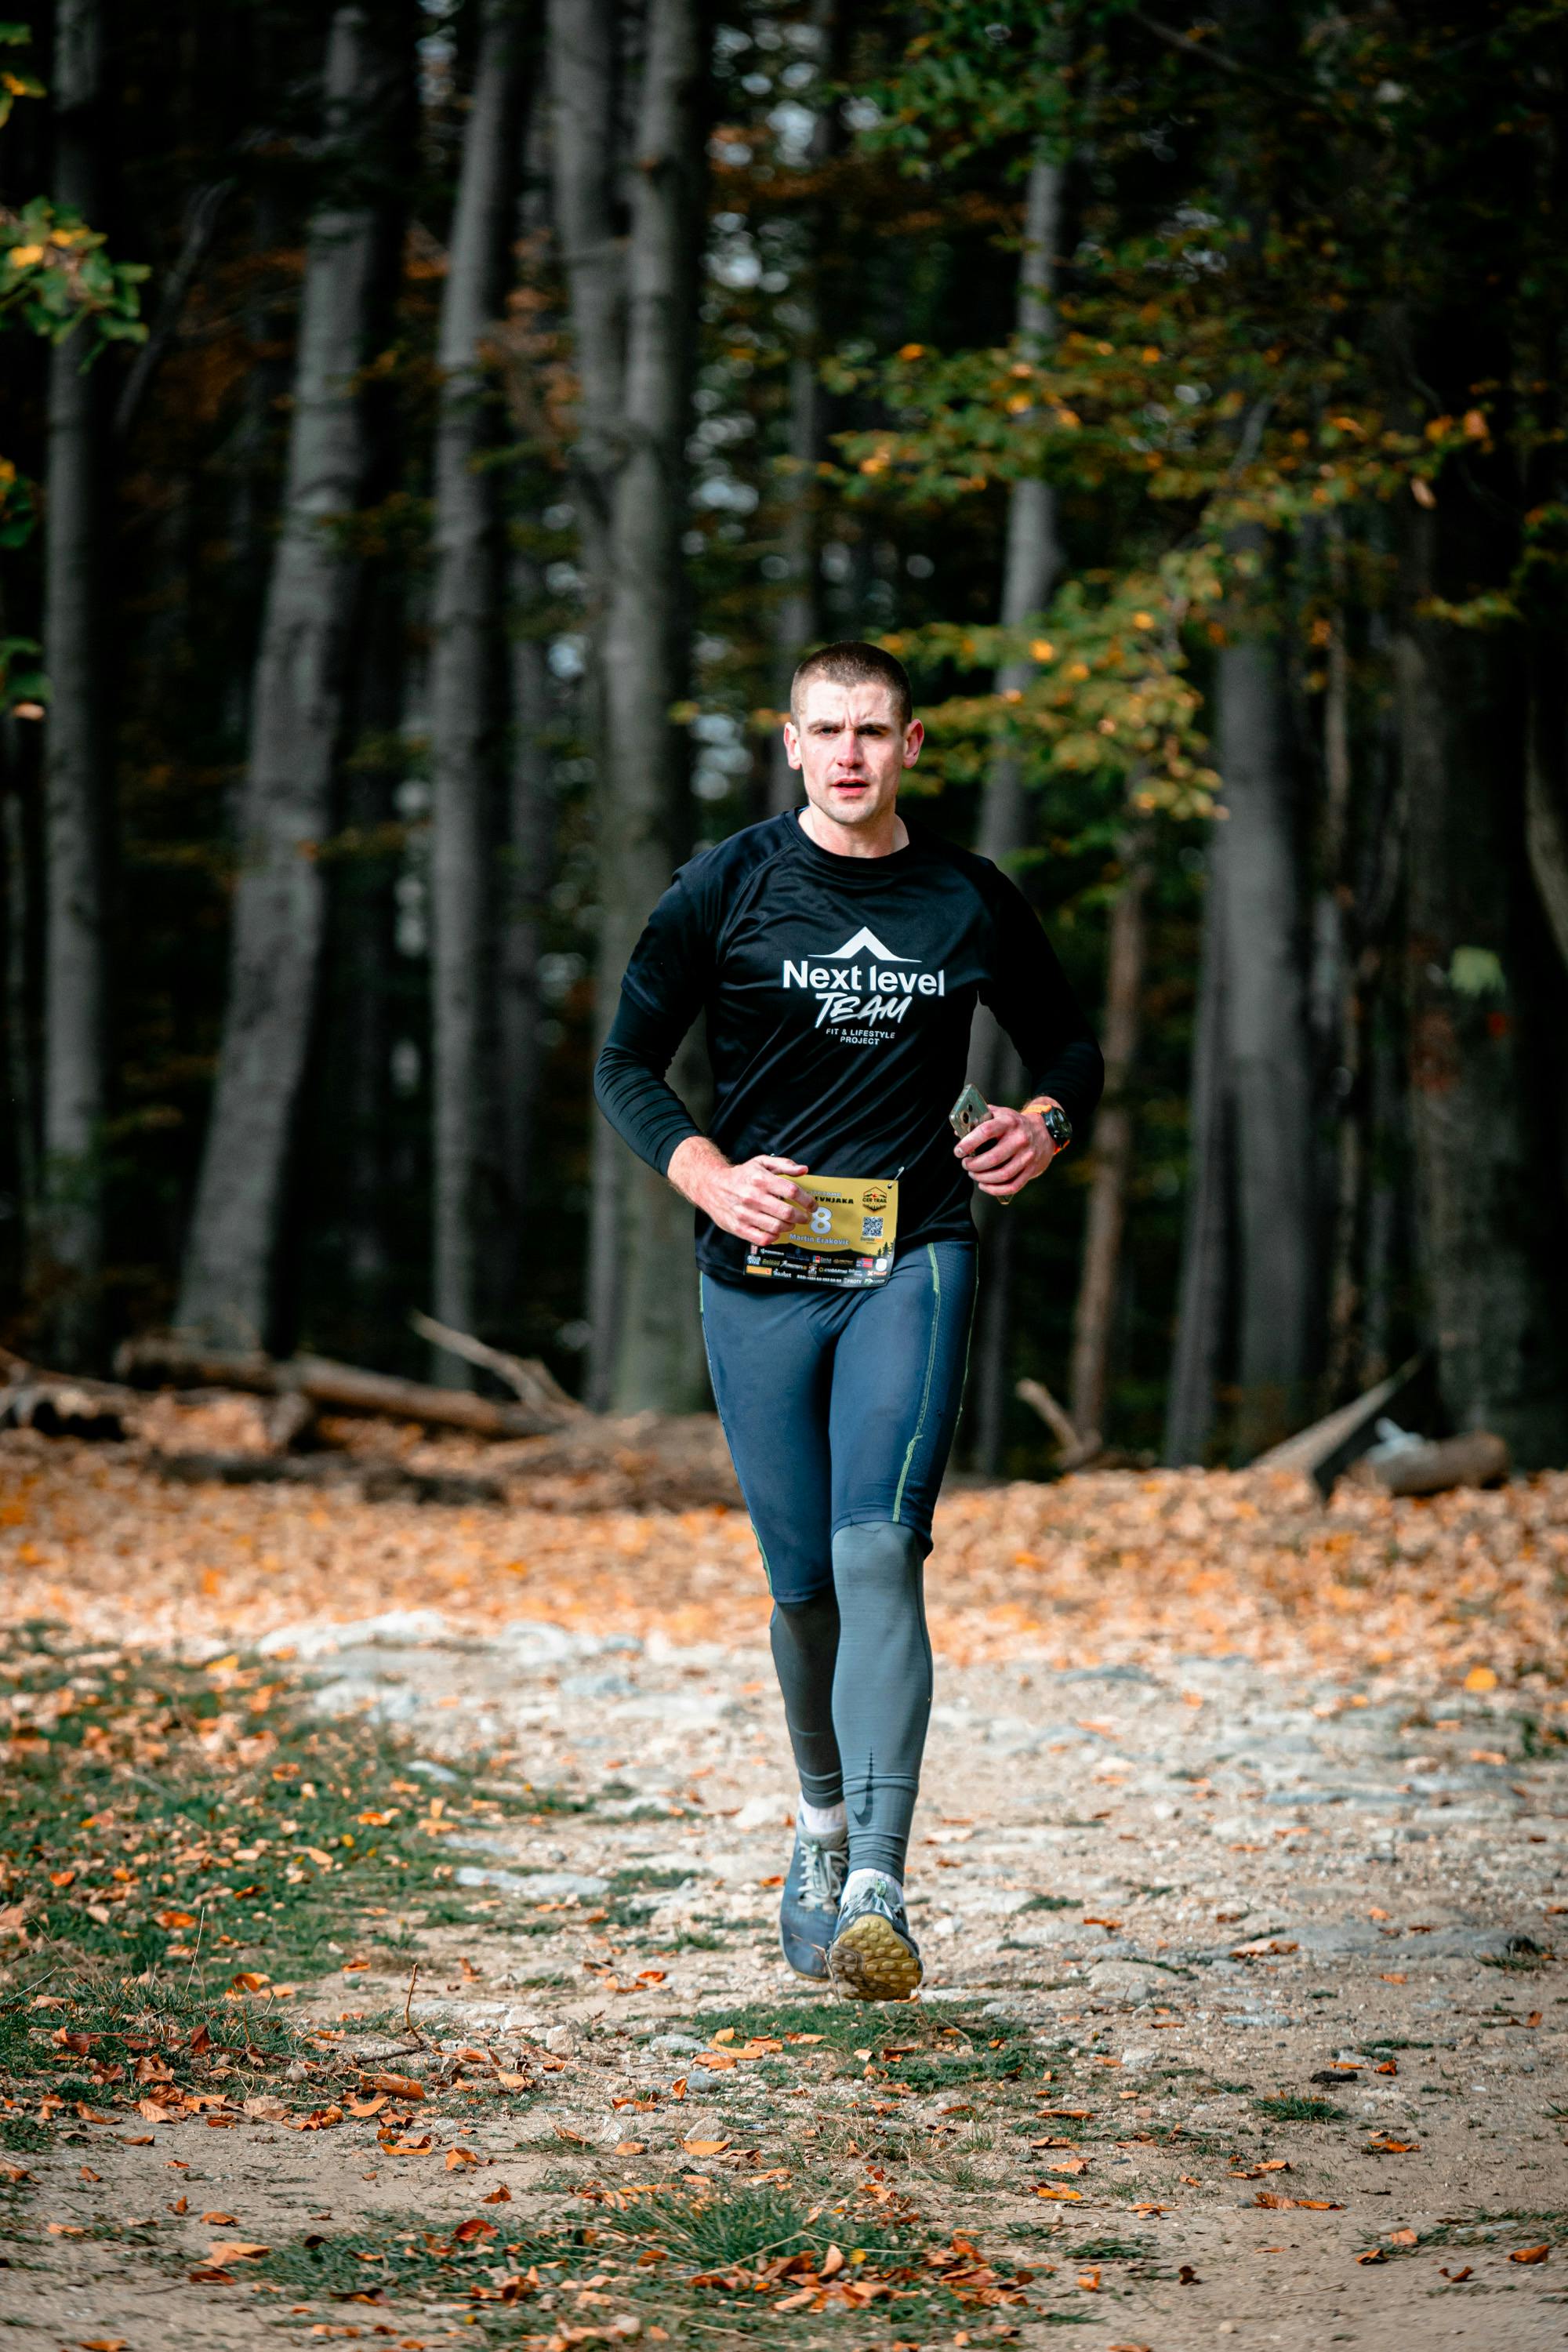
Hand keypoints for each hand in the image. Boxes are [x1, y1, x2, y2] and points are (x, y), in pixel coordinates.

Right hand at [667, 1137, 811, 1245]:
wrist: (711, 1186)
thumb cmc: (741, 1175)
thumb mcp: (761, 1163)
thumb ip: (784, 1165)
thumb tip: (803, 1170)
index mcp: (760, 1179)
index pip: (792, 1191)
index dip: (807, 1200)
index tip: (812, 1205)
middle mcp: (752, 1196)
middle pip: (787, 1212)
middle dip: (801, 1217)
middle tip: (804, 1217)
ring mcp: (745, 1214)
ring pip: (777, 1227)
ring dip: (789, 1227)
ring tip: (791, 1224)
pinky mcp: (738, 1227)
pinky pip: (762, 1238)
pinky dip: (774, 1237)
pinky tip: (776, 1232)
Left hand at [954, 1102, 1057, 1200]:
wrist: (1045, 1131)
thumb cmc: (1015, 1124)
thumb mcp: (999, 1114)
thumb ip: (978, 1120)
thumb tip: (957, 1132)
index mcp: (1008, 1122)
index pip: (985, 1131)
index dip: (968, 1143)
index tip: (958, 1151)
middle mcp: (1020, 1138)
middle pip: (993, 1158)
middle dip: (974, 1165)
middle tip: (966, 1164)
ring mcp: (1027, 1155)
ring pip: (1002, 1175)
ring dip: (982, 1178)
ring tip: (973, 1174)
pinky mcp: (1031, 1169)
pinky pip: (1012, 1186)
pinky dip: (995, 1190)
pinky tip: (984, 1185)